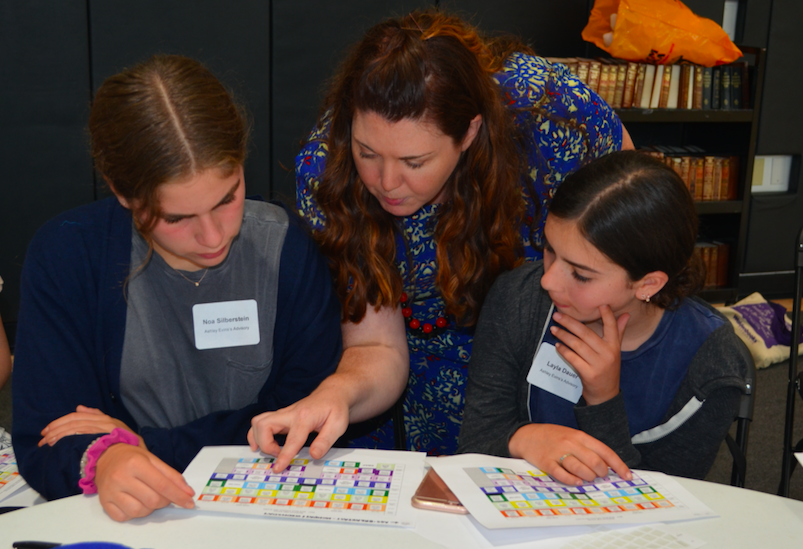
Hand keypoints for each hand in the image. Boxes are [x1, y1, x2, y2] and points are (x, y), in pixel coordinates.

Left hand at [39, 405, 142, 446]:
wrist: (141, 456)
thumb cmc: (127, 444)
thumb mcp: (115, 427)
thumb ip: (97, 416)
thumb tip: (79, 408)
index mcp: (104, 418)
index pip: (76, 416)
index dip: (59, 422)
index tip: (47, 431)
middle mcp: (104, 421)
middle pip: (74, 420)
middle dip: (55, 429)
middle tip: (43, 439)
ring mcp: (105, 429)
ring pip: (76, 426)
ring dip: (59, 434)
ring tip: (47, 443)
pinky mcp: (105, 436)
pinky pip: (83, 433)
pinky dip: (68, 436)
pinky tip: (59, 442)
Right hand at [95, 443, 194, 520]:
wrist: (106, 456)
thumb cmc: (133, 458)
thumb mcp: (153, 459)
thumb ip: (172, 475)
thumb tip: (188, 492)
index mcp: (135, 464)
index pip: (162, 485)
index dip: (178, 496)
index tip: (190, 503)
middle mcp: (121, 478)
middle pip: (152, 500)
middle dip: (165, 501)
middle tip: (165, 496)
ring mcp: (110, 492)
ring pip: (138, 512)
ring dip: (149, 509)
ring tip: (149, 498)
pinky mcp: (103, 503)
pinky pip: (124, 517)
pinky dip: (134, 514)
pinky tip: (136, 502)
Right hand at [248, 386, 349, 472]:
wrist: (332, 393)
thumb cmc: (335, 408)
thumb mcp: (338, 425)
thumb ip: (325, 441)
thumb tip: (314, 455)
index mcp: (305, 417)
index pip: (292, 439)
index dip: (284, 456)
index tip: (277, 468)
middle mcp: (290, 413)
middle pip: (264, 425)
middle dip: (265, 444)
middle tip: (277, 455)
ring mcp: (284, 413)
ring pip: (258, 421)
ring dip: (258, 438)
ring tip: (270, 450)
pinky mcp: (281, 415)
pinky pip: (261, 422)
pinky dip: (256, 433)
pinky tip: (261, 443)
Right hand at [509, 423, 630, 484]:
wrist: (526, 435)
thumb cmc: (552, 437)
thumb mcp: (572, 436)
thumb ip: (588, 448)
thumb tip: (607, 465)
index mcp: (580, 436)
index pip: (605, 451)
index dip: (618, 465)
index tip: (627, 476)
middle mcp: (571, 443)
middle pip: (595, 461)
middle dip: (601, 473)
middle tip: (599, 476)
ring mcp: (558, 453)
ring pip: (580, 469)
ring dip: (588, 478)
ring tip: (588, 479)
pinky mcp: (547, 462)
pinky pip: (562, 474)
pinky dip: (572, 480)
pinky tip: (577, 482)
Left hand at [551, 306, 629, 404]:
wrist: (605, 394)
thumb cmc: (608, 368)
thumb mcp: (615, 350)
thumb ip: (618, 331)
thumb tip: (626, 314)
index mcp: (614, 346)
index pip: (612, 327)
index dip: (607, 315)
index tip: (600, 304)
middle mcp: (608, 354)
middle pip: (586, 334)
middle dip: (570, 323)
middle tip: (557, 316)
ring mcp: (598, 364)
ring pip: (577, 345)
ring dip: (563, 336)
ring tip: (554, 329)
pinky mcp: (588, 374)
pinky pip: (573, 358)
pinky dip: (563, 351)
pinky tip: (557, 345)